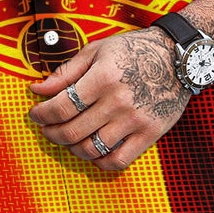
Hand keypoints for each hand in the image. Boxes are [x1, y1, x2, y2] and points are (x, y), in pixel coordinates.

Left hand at [28, 27, 190, 171]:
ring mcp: (135, 121)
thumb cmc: (135, 50)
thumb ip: (66, 72)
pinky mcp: (150, 134)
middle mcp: (118, 102)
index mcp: (103, 78)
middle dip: (51, 133)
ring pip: (92, 149)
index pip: (61, 107)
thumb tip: (37, 89)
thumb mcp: (97, 51)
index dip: (41, 114)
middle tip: (46, 128)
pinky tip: (93, 151)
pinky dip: (100, 162)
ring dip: (71, 148)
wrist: (178, 57)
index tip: (35, 114)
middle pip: (72, 131)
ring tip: (68, 138)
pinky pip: (118, 161)